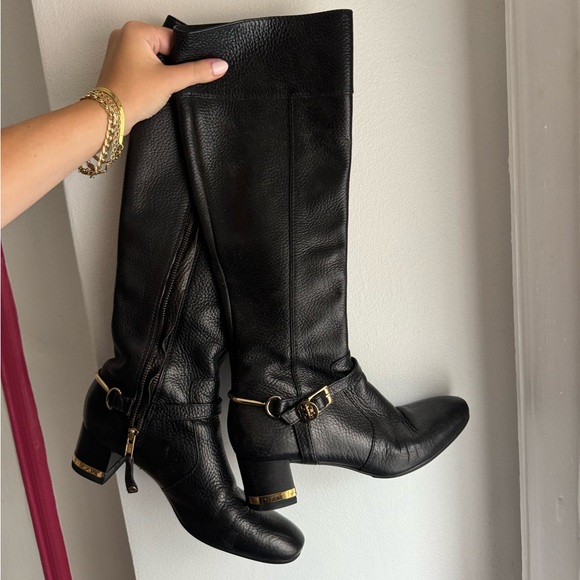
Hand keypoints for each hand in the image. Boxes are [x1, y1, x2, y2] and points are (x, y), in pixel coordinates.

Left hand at [96, 21, 227, 132]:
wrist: (108, 117)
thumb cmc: (129, 95)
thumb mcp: (170, 81)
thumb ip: (197, 72)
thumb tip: (218, 65)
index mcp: (135, 30)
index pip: (173, 38)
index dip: (183, 58)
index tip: (185, 72)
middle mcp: (125, 36)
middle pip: (164, 48)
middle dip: (170, 66)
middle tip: (165, 81)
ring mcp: (120, 50)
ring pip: (155, 58)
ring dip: (160, 73)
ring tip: (153, 86)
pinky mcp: (120, 66)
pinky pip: (144, 66)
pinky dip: (151, 77)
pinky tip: (148, 88)